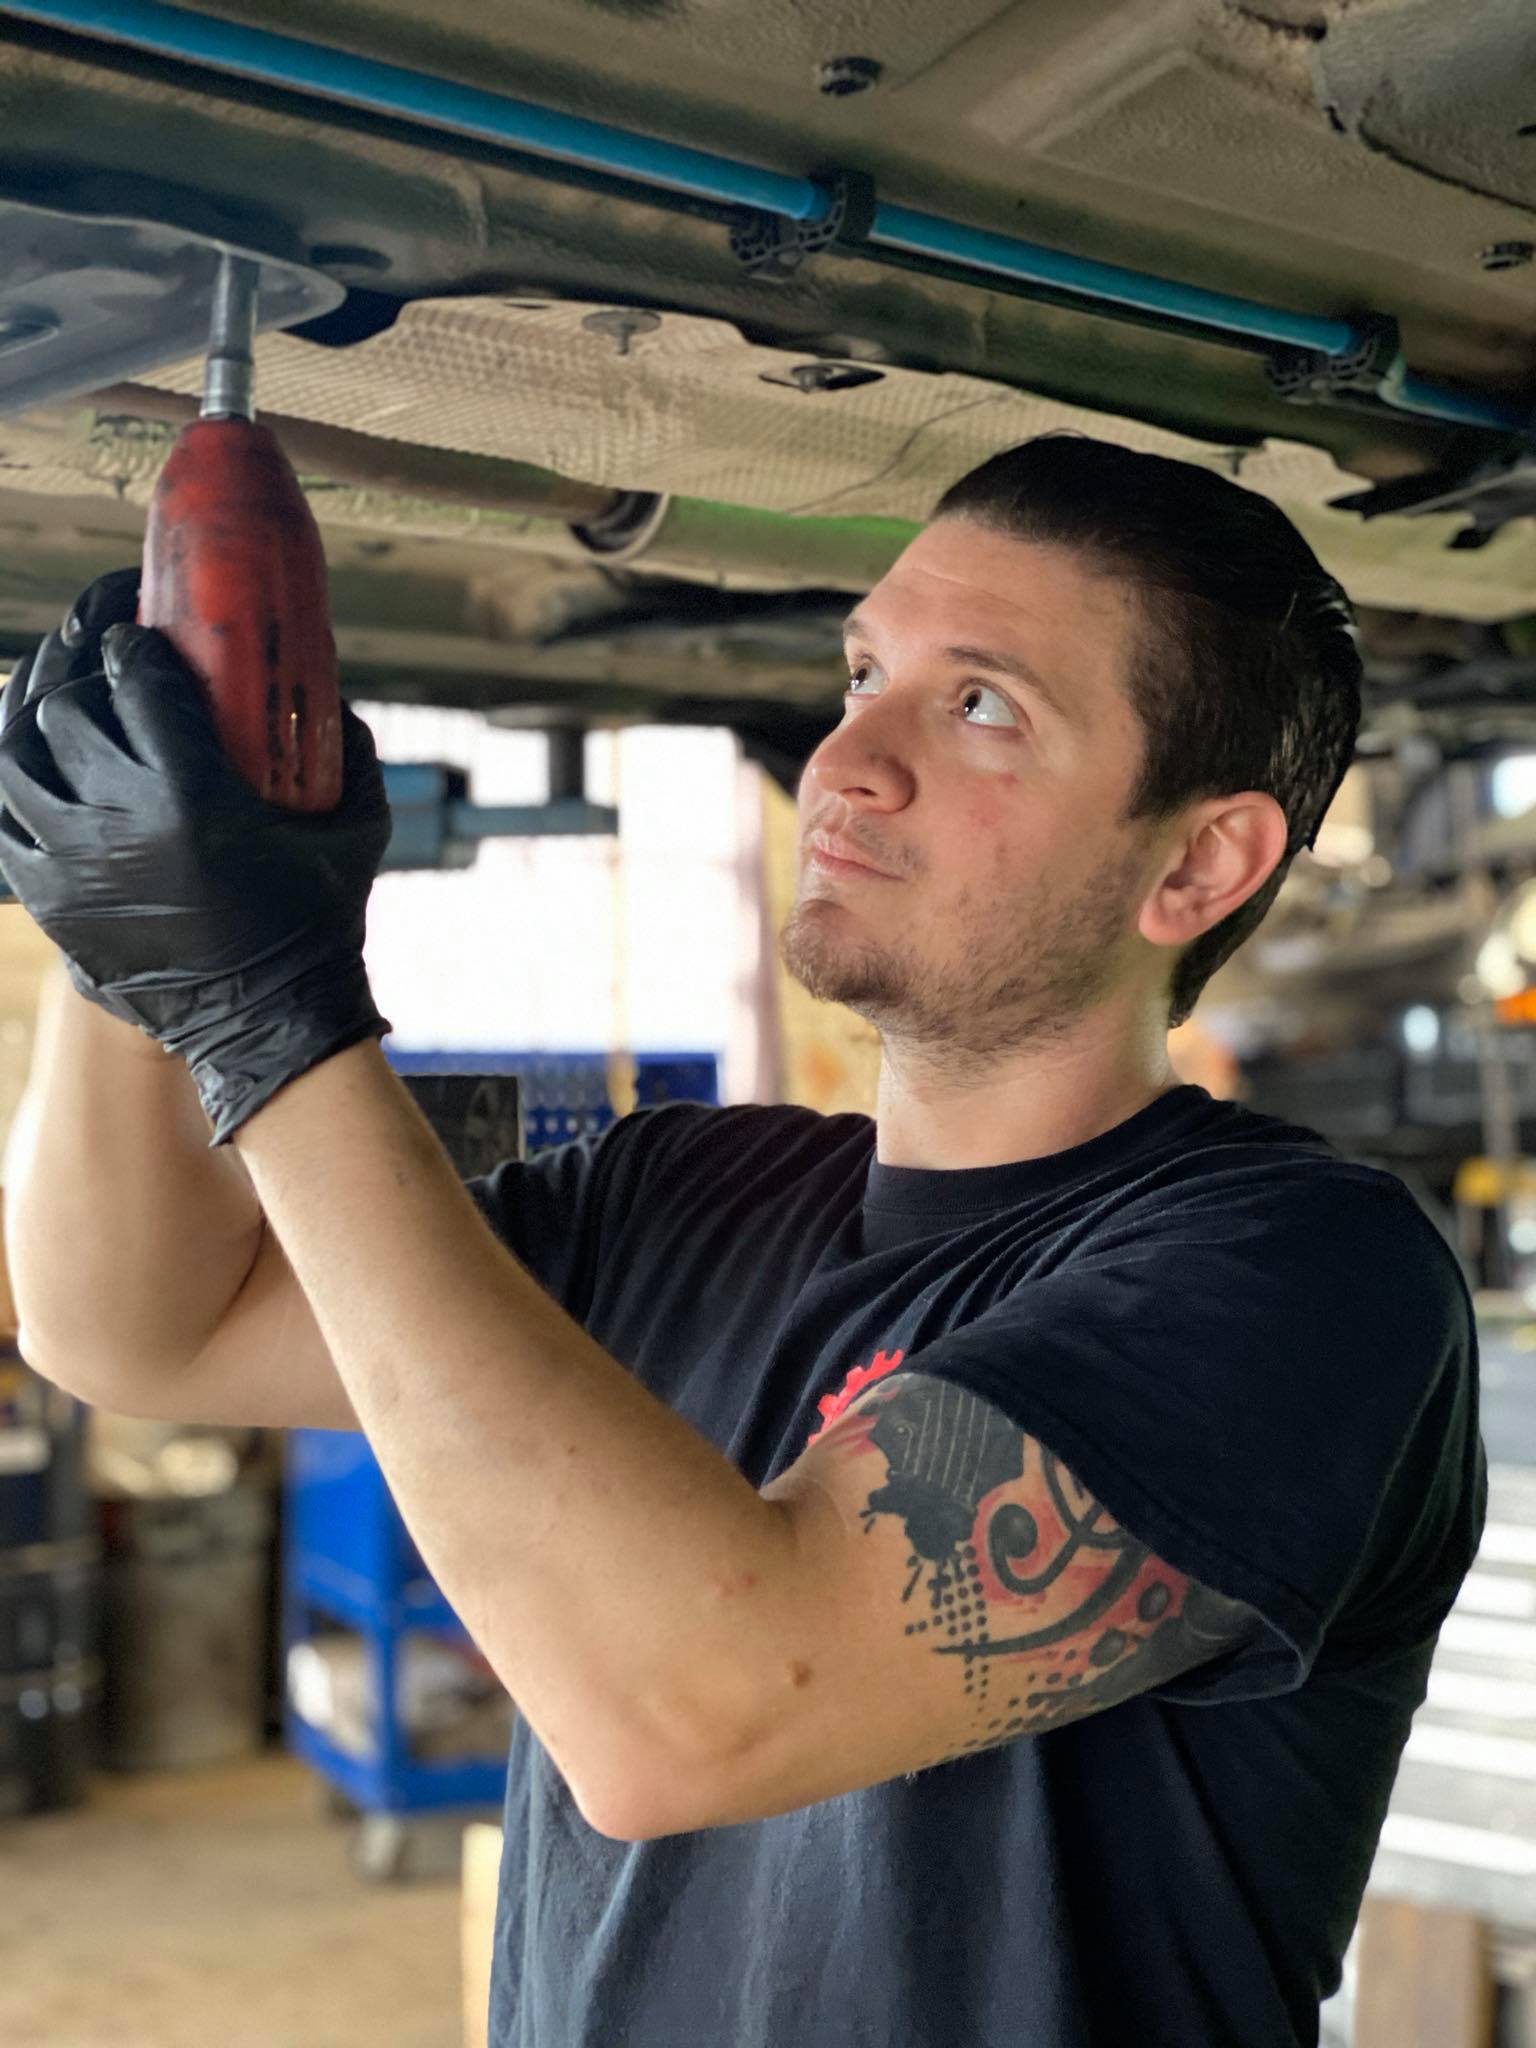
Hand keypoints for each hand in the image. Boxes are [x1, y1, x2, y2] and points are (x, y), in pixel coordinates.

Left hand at [0, 573, 392, 1142]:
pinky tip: (38, 767)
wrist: (271, 1028)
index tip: (140, 631)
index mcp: (194, 797)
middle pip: (63, 708)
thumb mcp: (357, 829)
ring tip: (59, 705)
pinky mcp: (50, 903)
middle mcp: (120, 825)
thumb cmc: (320, 925)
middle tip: (102, 663)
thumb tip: (330, 691)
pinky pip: (3, 822)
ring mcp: (74, 867)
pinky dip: (14, 786)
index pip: (134, 677)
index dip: (130, 638)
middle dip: (80, 672)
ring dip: (32, 720)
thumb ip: (348, 750)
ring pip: (13, 757)